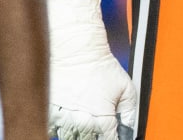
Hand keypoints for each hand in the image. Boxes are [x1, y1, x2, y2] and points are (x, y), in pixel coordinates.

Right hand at [48, 0, 137, 139]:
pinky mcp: (50, 113)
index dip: (113, 138)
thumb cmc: (101, 65)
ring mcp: (64, 119)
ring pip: (71, 137)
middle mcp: (82, 122)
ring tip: (85, 117)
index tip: (113, 134)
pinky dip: (61, 127)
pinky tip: (69, 117)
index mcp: (102, 118)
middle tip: (98, 123)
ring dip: (79, 132)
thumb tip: (131, 127)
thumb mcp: (126, 86)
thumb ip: (130, 110)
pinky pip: (54, 130)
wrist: (77, 50)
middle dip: (95, 136)